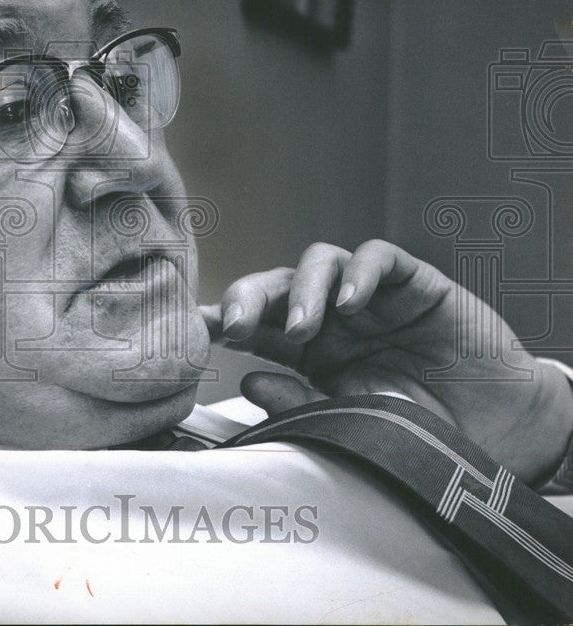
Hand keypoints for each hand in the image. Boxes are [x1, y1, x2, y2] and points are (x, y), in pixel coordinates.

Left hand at [202, 239, 572, 483]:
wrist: (493, 428)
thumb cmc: (417, 426)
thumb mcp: (351, 422)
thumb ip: (300, 403)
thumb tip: (246, 378)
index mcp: (307, 350)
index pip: (257, 325)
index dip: (224, 320)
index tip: (192, 329)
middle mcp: (330, 316)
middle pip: (276, 286)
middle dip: (249, 298)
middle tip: (236, 327)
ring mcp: (368, 296)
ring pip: (318, 262)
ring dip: (304, 290)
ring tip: (305, 330)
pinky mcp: (412, 283)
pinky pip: (377, 258)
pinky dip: (359, 273)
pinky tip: (353, 304)